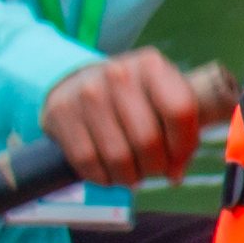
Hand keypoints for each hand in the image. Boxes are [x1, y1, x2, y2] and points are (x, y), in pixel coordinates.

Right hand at [39, 50, 207, 188]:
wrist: (83, 83)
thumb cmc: (137, 98)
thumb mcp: (165, 99)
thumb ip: (181, 132)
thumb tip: (174, 175)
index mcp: (152, 66)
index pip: (178, 112)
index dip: (183, 145)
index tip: (179, 161)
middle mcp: (118, 73)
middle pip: (147, 139)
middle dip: (155, 167)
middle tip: (154, 171)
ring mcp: (86, 91)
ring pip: (117, 155)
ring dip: (129, 176)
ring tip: (133, 176)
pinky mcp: (60, 111)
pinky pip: (86, 160)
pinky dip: (102, 177)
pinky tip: (110, 175)